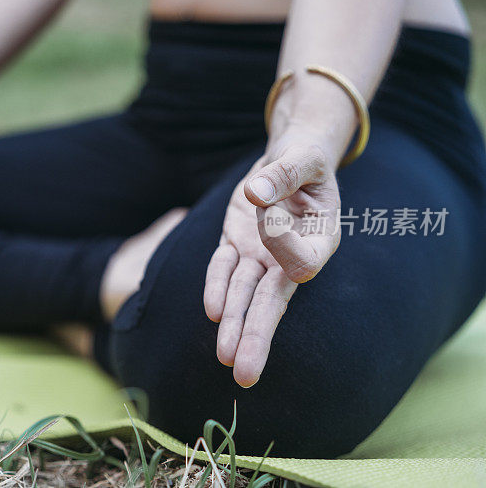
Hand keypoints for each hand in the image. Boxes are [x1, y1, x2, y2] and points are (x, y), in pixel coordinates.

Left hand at [203, 144, 340, 386]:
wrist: (289, 158)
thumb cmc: (306, 158)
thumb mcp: (303, 157)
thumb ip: (284, 173)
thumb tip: (256, 193)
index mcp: (321, 239)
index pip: (301, 263)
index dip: (281, 248)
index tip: (267, 216)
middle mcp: (291, 256)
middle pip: (272, 301)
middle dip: (257, 336)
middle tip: (245, 375)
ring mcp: (262, 254)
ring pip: (245, 295)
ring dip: (234, 326)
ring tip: (226, 360)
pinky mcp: (237, 245)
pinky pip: (224, 269)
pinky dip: (216, 286)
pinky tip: (212, 313)